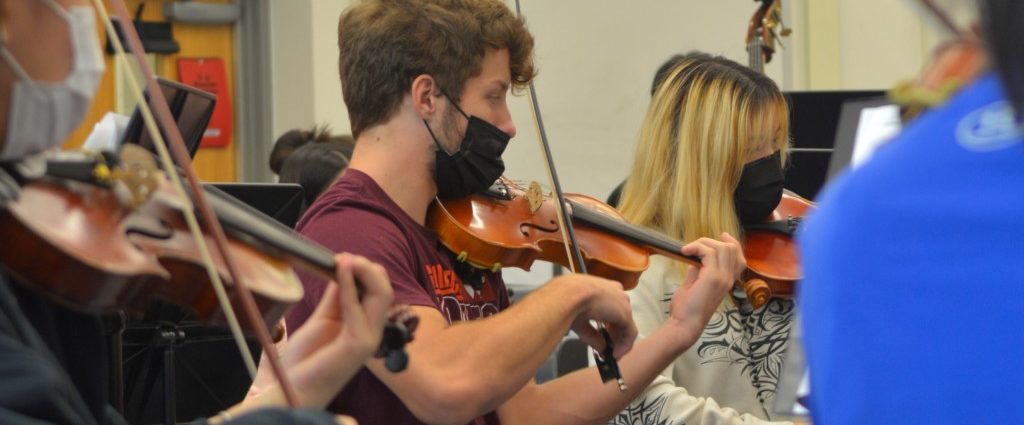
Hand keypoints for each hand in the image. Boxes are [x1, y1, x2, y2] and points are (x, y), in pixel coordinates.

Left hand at [274, 253, 394, 406]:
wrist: (293, 386)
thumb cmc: (307, 356)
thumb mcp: (323, 317)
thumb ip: (336, 296)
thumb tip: (343, 268)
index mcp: (366, 324)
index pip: (379, 290)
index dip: (365, 270)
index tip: (342, 258)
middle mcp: (373, 330)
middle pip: (385, 289)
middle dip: (368, 268)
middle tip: (345, 258)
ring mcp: (369, 338)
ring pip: (382, 295)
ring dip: (363, 272)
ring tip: (345, 260)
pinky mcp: (359, 344)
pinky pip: (358, 308)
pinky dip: (349, 287)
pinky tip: (339, 274)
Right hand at [561, 274, 637, 358]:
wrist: (569, 294)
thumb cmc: (567, 300)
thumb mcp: (580, 320)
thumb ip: (593, 335)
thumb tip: (601, 348)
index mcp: (603, 289)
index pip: (612, 308)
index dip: (609, 325)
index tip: (604, 337)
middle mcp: (616, 293)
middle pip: (621, 318)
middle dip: (614, 336)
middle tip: (607, 350)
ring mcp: (622, 302)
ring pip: (626, 326)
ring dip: (619, 343)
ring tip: (611, 355)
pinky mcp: (626, 314)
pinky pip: (630, 334)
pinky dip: (624, 346)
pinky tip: (615, 355)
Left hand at [667, 233, 744, 348]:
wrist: (685, 324)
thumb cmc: (687, 309)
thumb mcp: (694, 285)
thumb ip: (699, 271)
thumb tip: (696, 259)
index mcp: (727, 281)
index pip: (740, 258)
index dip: (733, 243)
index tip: (722, 235)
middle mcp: (729, 279)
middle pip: (732, 248)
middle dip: (712, 241)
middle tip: (694, 247)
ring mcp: (723, 278)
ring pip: (722, 247)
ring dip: (703, 243)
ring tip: (687, 250)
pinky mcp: (712, 277)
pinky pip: (708, 252)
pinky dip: (696, 247)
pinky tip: (685, 252)